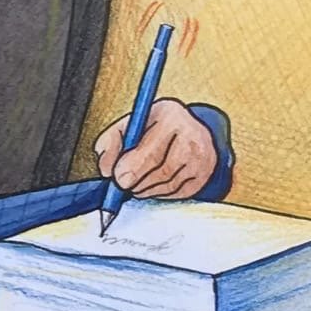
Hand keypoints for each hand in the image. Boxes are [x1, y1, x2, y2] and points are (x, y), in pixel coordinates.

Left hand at [94, 96, 217, 199]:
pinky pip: (177, 193)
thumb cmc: (153, 127)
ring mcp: (202, 158)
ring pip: (168, 186)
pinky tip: (152, 183)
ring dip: (145, 190)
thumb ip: (112, 141)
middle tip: (122, 186)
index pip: (152, 151)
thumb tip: (106, 169)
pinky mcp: (203, 175)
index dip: (132, 169)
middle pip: (162, 172)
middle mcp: (192, 136)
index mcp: (171, 117)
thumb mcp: (131, 124)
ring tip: (135, 183)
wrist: (188, 129)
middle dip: (137, 183)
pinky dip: (159, 193)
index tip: (118, 179)